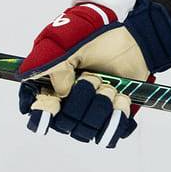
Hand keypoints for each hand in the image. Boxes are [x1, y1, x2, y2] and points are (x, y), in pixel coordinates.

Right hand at [16, 0, 170, 144]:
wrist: (132, 39)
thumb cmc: (96, 38)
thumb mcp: (69, 44)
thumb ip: (55, 66)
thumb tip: (59, 94)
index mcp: (51, 87)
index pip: (38, 112)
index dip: (42, 115)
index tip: (53, 105)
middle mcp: (68, 104)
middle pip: (64, 124)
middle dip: (81, 100)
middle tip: (94, 78)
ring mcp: (90, 112)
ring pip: (86, 131)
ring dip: (100, 107)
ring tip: (109, 86)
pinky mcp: (111, 118)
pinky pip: (110, 134)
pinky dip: (117, 119)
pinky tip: (121, 99)